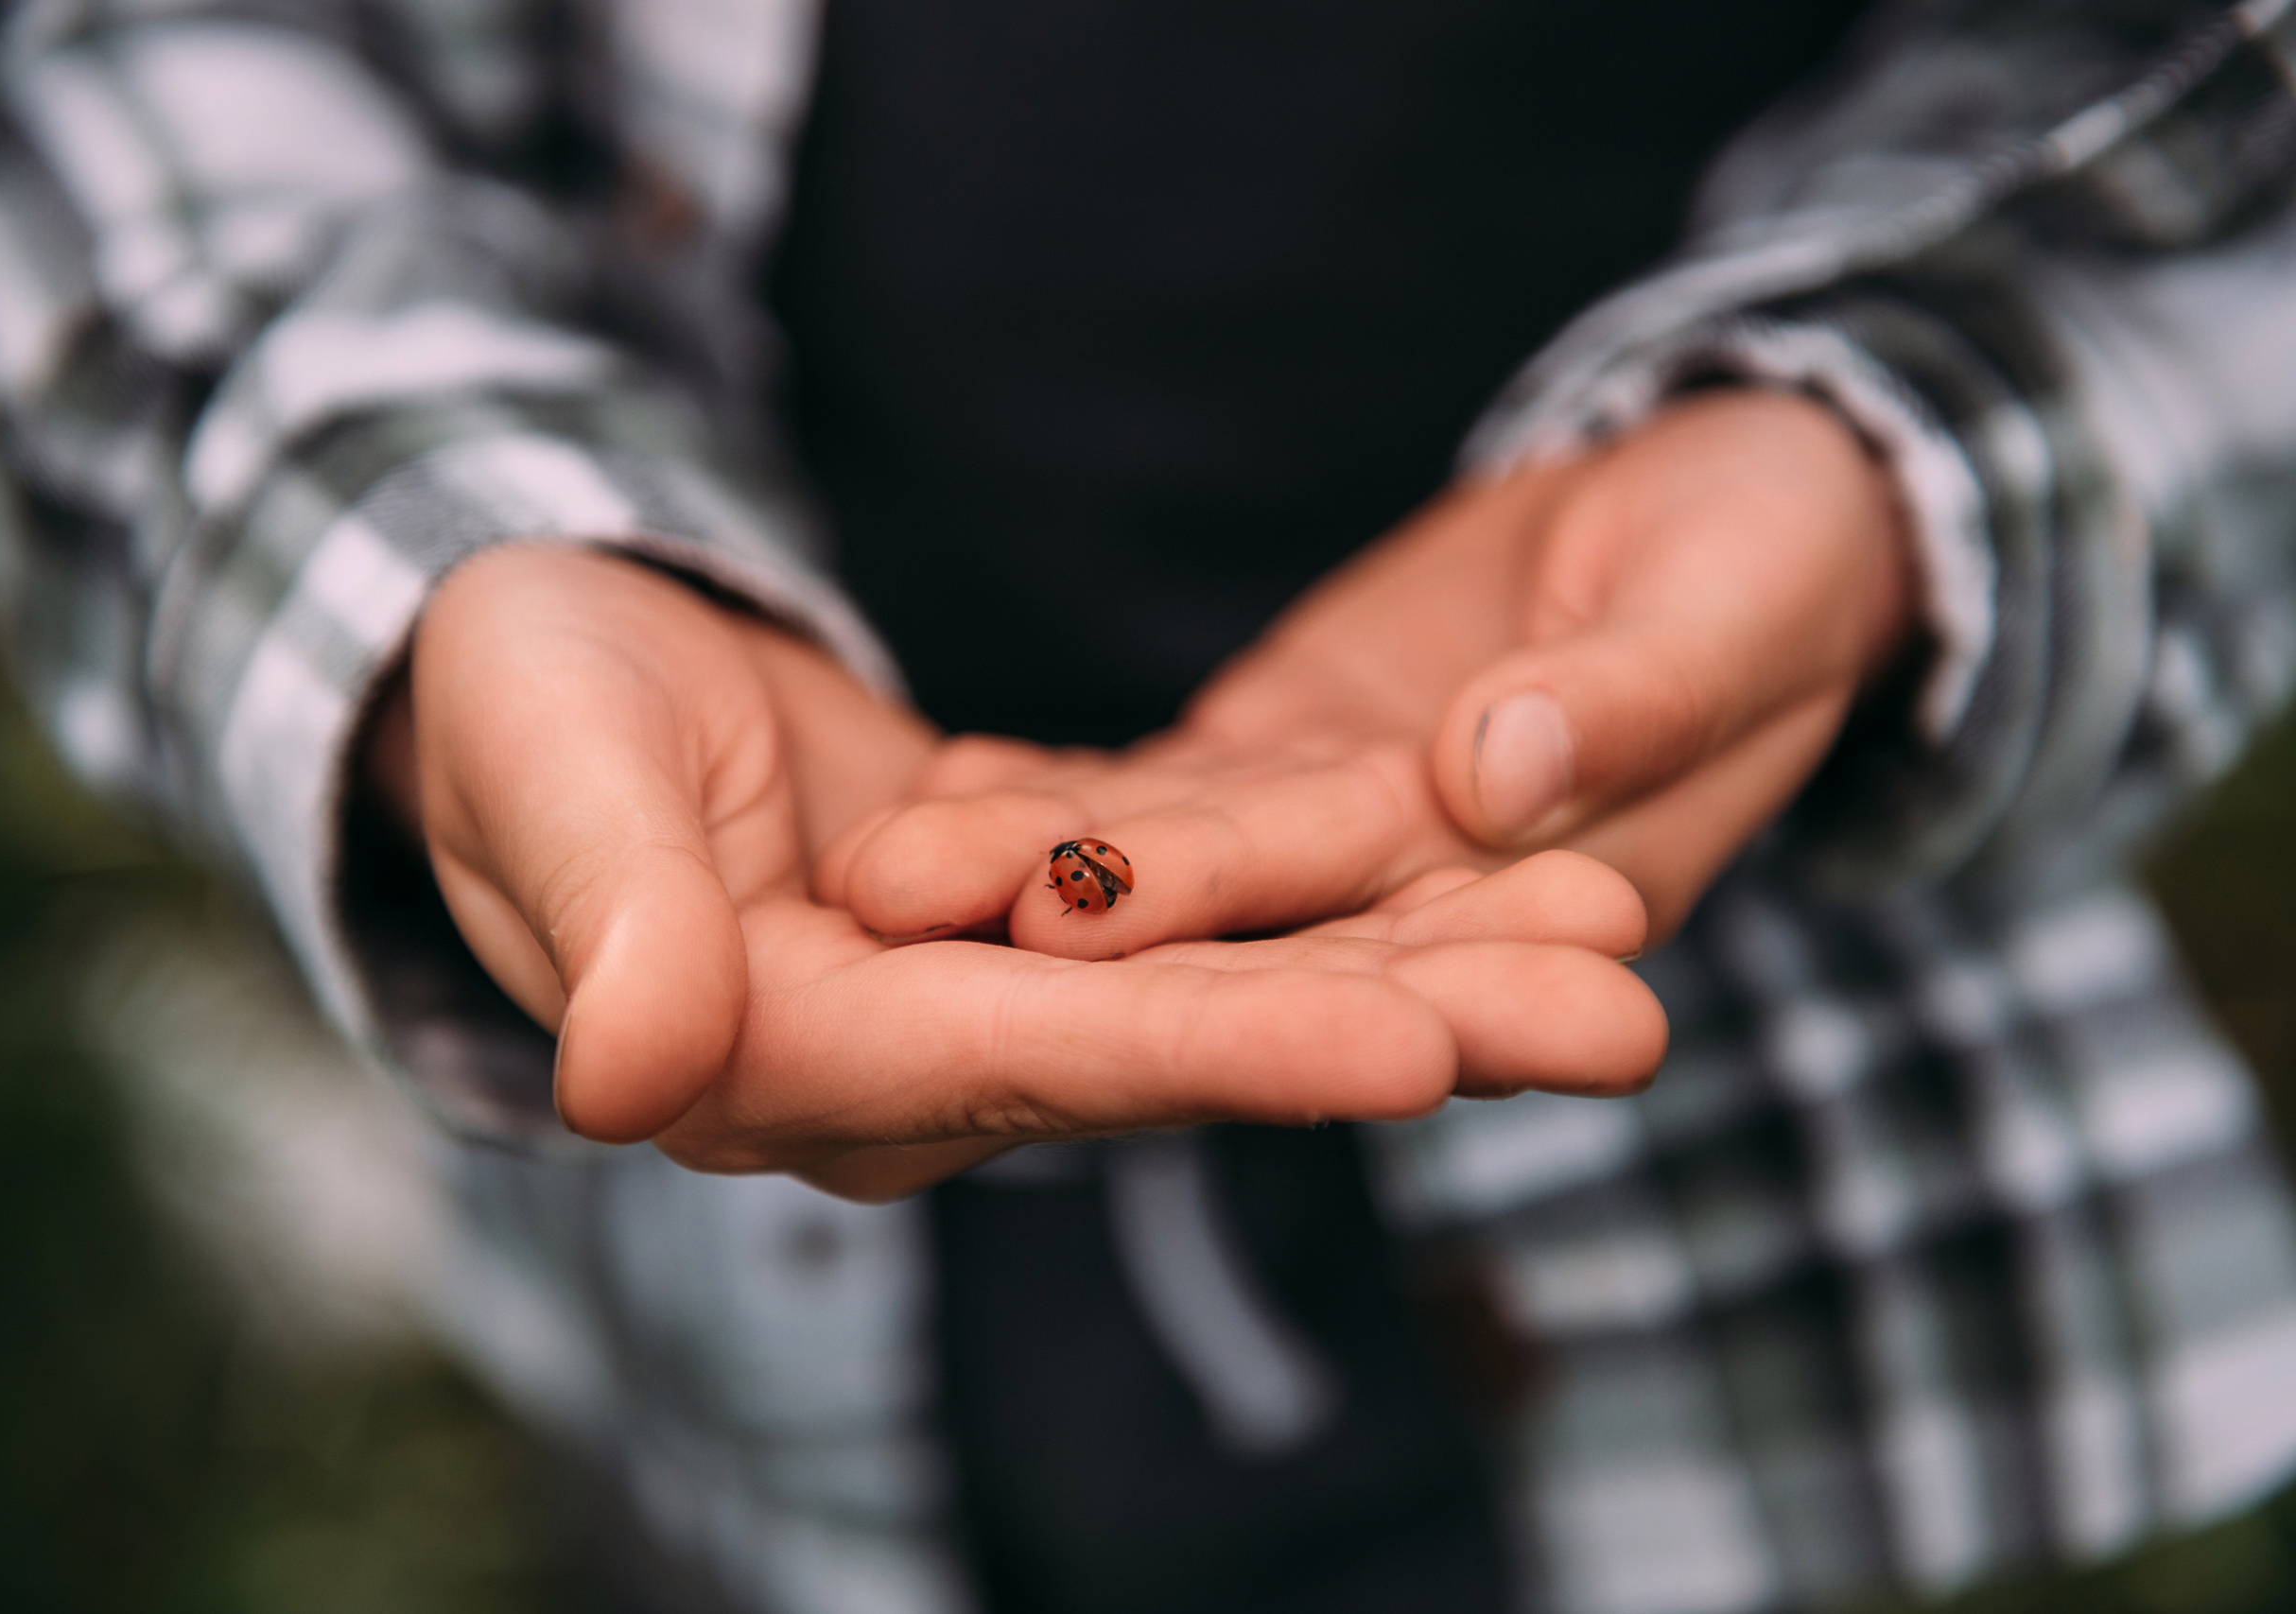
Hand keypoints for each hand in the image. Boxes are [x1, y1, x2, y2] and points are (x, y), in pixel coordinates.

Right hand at [372, 545, 1663, 1199]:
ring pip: (1232, 976)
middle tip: (1625, 1013)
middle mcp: (925, 1056)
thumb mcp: (550, 780)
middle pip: (1193, 1049)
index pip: (1048, 1059)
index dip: (1228, 1053)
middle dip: (1407, 1028)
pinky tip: (1483, 848)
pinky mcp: (1031, 909)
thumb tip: (631, 1077)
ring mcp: (990, 986)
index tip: (1421, 1051)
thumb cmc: (511, 705)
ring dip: (1421, 957)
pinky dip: (1338, 876)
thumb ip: (612, 923)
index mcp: (804, 1052)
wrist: (536, 660)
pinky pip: (1208, 897)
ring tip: (1613, 935)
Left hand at [826, 388, 1913, 950]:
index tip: (1077, 925)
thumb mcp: (1738, 602)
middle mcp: (1424, 888)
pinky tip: (929, 799)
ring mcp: (1343, 832)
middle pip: (1234, 909)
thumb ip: (1631, 689)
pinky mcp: (1289, 764)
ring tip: (867, 873)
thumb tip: (1500, 771)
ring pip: (1170, 859)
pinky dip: (1052, 797)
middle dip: (1061, 914)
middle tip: (895, 908)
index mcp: (1552, 887)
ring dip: (1018, 863)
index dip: (1228, 918)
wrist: (1737, 514)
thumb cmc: (1776, 561)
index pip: (1376, 917)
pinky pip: (1158, 791)